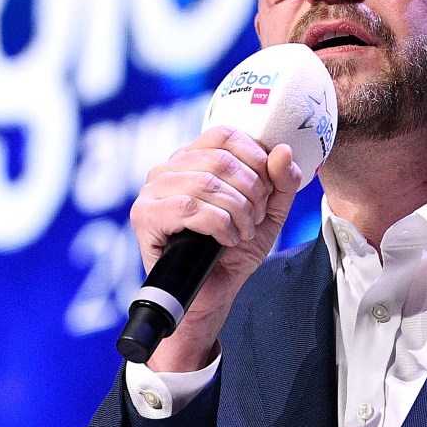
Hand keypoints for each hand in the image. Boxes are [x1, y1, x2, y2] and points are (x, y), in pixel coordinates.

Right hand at [129, 126, 301, 371]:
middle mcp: (169, 167)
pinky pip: (189, 207)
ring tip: (243, 232)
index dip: (255, 158)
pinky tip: (226, 240)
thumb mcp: (269, 212)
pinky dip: (218, 225)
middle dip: (251, 191)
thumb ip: (282, 181)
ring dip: (237, 211)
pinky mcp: (144, 215)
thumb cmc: (236, 248)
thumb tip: (282, 150)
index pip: (226, 134)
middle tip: (255, 219)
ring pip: (207, 183)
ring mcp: (153, 190)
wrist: (213, 292)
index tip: (267, 190)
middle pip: (221, 160)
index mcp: (195, 157)